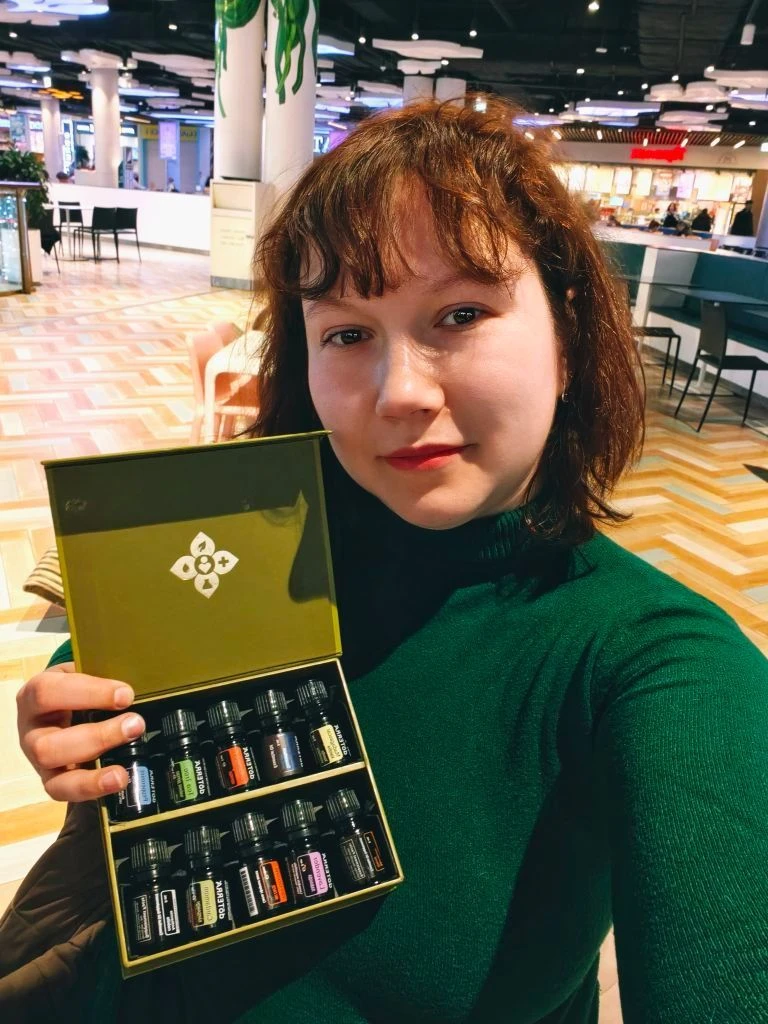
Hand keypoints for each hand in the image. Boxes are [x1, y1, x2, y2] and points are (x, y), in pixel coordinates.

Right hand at [17, 662, 144, 801]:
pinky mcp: (50, 779)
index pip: (49, 692)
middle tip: (135, 725)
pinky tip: (116, 781)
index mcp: (35, 694)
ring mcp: (37, 758)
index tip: (126, 695)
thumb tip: (142, 679)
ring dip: (92, 768)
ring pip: (53, 767)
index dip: (89, 693)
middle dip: (98, 735)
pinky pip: (62, 790)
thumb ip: (104, 674)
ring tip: (124, 768)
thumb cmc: (77, 689)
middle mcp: (30, 728)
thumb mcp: (85, 674)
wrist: (63, 709)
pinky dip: (91, 787)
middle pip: (49, 741)